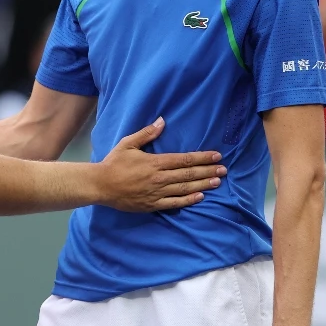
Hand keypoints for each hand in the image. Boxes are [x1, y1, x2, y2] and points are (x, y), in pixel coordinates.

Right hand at [96, 117, 226, 211]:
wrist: (101, 185)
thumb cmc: (114, 163)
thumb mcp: (128, 143)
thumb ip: (147, 133)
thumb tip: (162, 121)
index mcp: (155, 162)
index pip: (184, 159)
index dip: (202, 157)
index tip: (216, 156)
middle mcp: (160, 178)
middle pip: (189, 174)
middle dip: (208, 171)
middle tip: (224, 170)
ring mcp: (157, 192)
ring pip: (185, 189)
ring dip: (203, 185)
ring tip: (217, 182)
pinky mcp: (153, 204)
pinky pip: (174, 203)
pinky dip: (188, 200)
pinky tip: (200, 197)